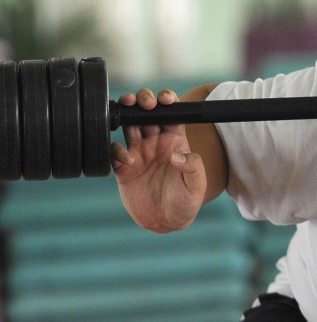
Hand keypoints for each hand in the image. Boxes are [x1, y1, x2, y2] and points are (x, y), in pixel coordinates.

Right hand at [111, 88, 207, 232]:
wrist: (167, 222)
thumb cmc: (186, 202)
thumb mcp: (197, 186)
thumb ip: (193, 168)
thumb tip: (178, 155)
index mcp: (175, 142)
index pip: (170, 114)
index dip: (167, 101)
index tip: (165, 100)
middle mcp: (155, 143)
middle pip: (145, 112)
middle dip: (142, 100)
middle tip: (144, 103)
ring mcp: (138, 153)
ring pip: (127, 124)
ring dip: (124, 113)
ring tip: (126, 111)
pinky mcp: (123, 168)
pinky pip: (114, 151)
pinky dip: (117, 151)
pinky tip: (127, 161)